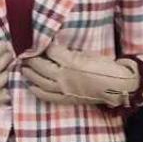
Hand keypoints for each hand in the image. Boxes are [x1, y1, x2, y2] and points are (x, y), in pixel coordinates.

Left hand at [22, 43, 138, 106]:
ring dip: (30, 74)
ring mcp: (64, 89)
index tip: (38, 42)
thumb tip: (54, 50)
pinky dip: (37, 91)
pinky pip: (48, 96)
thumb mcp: (88, 54)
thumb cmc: (106, 67)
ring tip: (24, 68)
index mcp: (72, 62)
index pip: (51, 52)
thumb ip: (70, 53)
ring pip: (41, 81)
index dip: (44, 46)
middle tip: (24, 54)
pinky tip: (31, 86)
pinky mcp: (67, 99)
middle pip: (42, 66)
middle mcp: (65, 76)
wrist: (118, 86)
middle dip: (31, 59)